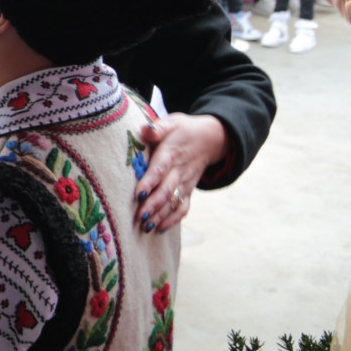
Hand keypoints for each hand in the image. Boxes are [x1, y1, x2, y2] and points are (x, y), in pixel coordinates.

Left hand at [136, 113, 228, 232]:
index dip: (150, 182)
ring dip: (160, 215)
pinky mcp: (188, 190)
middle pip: (167, 190)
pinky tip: (160, 228)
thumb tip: (145, 130)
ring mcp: (185, 182)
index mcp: (172, 153)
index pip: (160, 169)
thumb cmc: (183, 130)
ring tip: (146, 227)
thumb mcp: (172, 122)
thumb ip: (158, 128)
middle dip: (153, 205)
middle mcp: (179, 171)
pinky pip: (183, 207)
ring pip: (173, 202)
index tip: (139, 194)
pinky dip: (173, 219)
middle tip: (139, 217)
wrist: (211, 138)